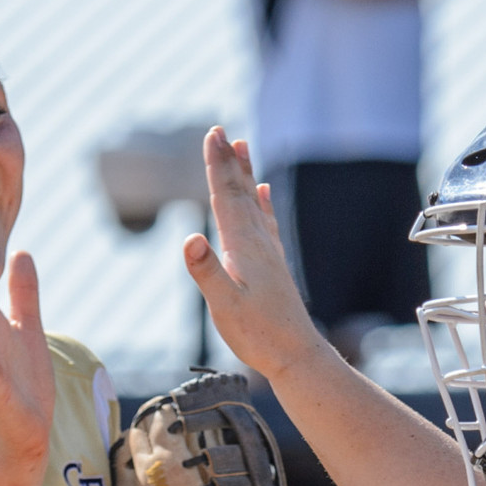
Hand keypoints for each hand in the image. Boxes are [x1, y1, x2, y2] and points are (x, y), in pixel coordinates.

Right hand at [183, 127, 326, 381]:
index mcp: (243, 246)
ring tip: (243, 146)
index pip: (226, 196)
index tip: (213, 134)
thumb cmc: (259, 334)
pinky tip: (263, 192)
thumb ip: (206, 272)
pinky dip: (262, 203)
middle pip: (240, 192)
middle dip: (228, 160)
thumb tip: (190, 238)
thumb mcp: (224, 306)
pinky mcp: (273, 265)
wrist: (296, 355)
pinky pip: (266, 222)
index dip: (218, 164)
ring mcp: (267, 252)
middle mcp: (258, 242)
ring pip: (253, 202)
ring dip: (245, 173)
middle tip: (221, 130)